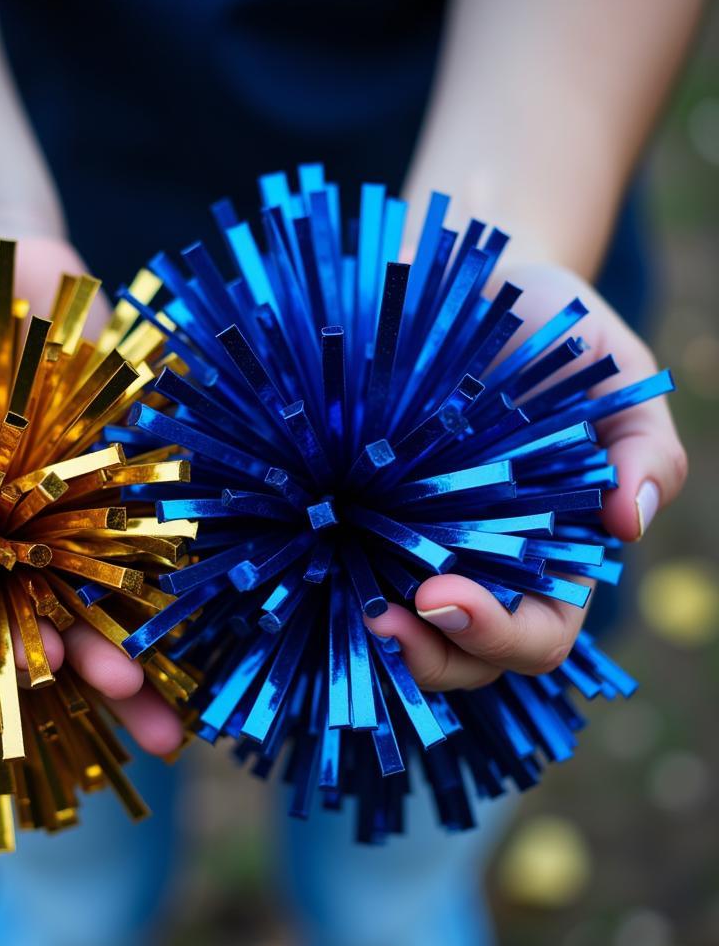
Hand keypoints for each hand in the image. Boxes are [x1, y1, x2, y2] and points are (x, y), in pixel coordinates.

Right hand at [0, 222, 183, 754]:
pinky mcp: (108, 443)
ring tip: (168, 708)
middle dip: (77, 663)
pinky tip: (210, 609)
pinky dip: (172, 556)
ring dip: (134, 642)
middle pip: (32, 609)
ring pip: (96, 580)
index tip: (21, 685)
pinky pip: (143, 508)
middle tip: (122, 706)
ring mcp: (56, 486)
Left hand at [366, 261, 687, 689]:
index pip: (534, 637)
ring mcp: (415, 545)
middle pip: (459, 657)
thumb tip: (630, 523)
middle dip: (423, 656)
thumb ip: (644, 447)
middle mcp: (480, 565)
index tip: (442, 596)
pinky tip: (302, 571)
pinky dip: (326, 588)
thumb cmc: (553, 331)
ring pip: (398, 633)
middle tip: (379, 620)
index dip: (494, 635)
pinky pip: (344, 576)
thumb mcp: (614, 374)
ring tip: (342, 607)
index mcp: (550, 555)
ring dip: (370, 639)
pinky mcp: (360, 516)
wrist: (474, 287)